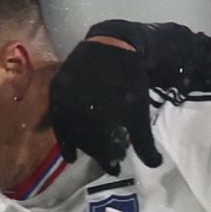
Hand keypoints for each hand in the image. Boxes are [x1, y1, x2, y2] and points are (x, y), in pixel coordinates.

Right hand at [48, 37, 160, 173]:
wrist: (112, 44)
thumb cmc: (129, 80)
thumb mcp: (139, 111)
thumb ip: (144, 141)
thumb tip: (155, 164)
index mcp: (98, 118)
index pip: (102, 151)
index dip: (110, 161)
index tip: (117, 167)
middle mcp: (77, 112)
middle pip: (86, 144)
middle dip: (98, 152)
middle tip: (108, 158)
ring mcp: (64, 103)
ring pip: (72, 134)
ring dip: (83, 146)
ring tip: (93, 151)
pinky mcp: (55, 93)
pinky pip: (57, 122)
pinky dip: (64, 139)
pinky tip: (70, 154)